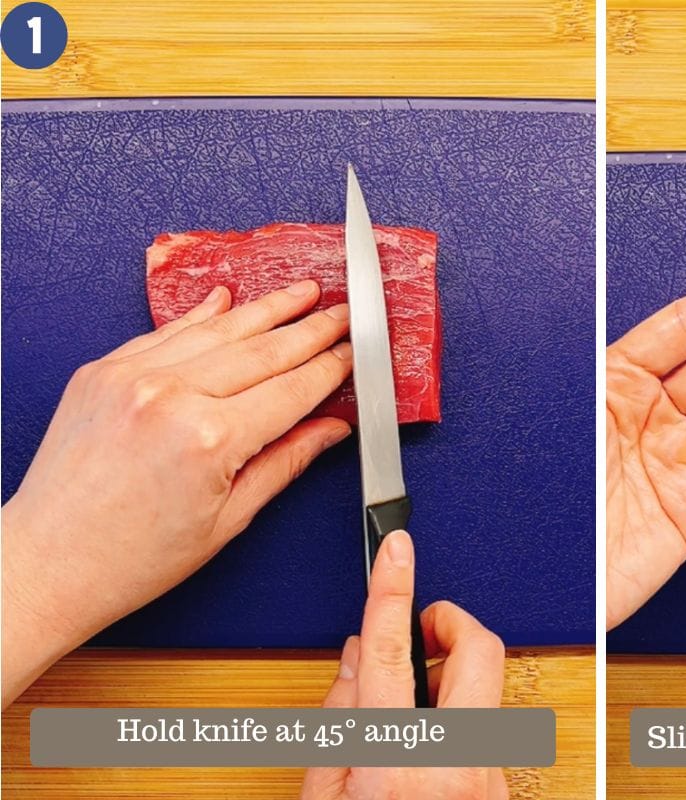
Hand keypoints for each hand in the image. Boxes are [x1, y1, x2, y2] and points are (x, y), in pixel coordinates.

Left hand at [2, 281, 351, 706]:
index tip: (354, 352)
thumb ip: (285, 462)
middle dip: (310, 329)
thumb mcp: (228, 520)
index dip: (331, 367)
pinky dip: (201, 315)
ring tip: (300, 293)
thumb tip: (330, 429)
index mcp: (210, 439)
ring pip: (217, 330)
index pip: (292, 389)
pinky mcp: (104, 371)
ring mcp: (133, 377)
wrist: (47, 562)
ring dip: (266, 309)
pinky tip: (228, 300)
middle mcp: (171, 396)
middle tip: (341, 314)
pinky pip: (166, 332)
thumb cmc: (130, 558)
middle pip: (263, 350)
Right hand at [301, 530, 507, 799]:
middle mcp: (456, 760)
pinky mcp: (501, 783)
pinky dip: (452, 721)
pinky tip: (423, 747)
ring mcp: (489, 772)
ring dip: (446, 681)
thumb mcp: (323, 799)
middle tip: (420, 631)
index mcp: (398, 758)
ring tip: (406, 710)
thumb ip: (339, 722)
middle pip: (478, 647)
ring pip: (481, 688)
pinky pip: (483, 727)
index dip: (391, 589)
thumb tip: (357, 659)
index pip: (393, 651)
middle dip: (449, 623)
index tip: (396, 549)